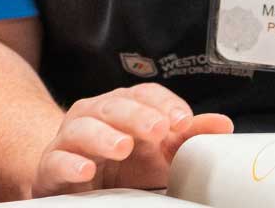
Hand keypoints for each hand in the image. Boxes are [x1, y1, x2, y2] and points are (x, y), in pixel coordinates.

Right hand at [32, 84, 232, 196]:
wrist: (73, 178)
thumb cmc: (120, 162)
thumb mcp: (156, 149)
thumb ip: (186, 136)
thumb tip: (223, 125)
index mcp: (122, 106)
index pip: (144, 95)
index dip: (164, 104)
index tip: (183, 120)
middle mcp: (94, 115)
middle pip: (114, 106)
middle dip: (137, 116)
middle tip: (158, 129)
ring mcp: (70, 138)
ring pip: (83, 128)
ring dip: (103, 136)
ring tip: (123, 146)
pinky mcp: (51, 166)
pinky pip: (56, 160)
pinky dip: (70, 163)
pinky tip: (85, 169)